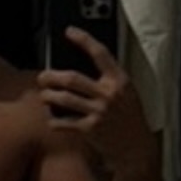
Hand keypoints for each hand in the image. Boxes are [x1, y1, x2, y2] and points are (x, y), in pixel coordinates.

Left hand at [37, 28, 156, 171]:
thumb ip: (110, 80)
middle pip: (72, 78)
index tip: (70, 32)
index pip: (100, 54)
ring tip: (44, 95)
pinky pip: (63, 122)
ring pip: (63, 98)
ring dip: (48, 96)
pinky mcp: (90, 129)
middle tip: (43, 76)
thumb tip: (84, 68)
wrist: (137, 149)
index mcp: (119, 81)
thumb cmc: (131, 119)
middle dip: (51, 76)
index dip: (84, 40)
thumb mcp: (128, 94)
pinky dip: (54, 120)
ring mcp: (98, 112)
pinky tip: (51, 119)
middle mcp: (108, 95)